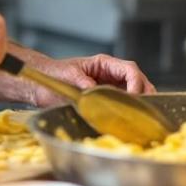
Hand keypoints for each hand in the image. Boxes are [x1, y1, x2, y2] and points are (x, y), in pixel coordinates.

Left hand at [24, 53, 154, 107]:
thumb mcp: (67, 76)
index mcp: (104, 64)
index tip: (134, 98)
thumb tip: (94, 89)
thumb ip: (82, 80)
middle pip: (138, 80)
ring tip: (142, 117)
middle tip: (146, 111)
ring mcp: (110, 88)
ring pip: (134, 93)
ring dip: (141, 103)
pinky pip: (124, 104)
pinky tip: (130, 121)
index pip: (129, 70)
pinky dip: (130, 111)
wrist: (39, 86)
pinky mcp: (106, 101)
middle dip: (145, 94)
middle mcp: (110, 75)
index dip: (136, 83)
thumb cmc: (52, 76)